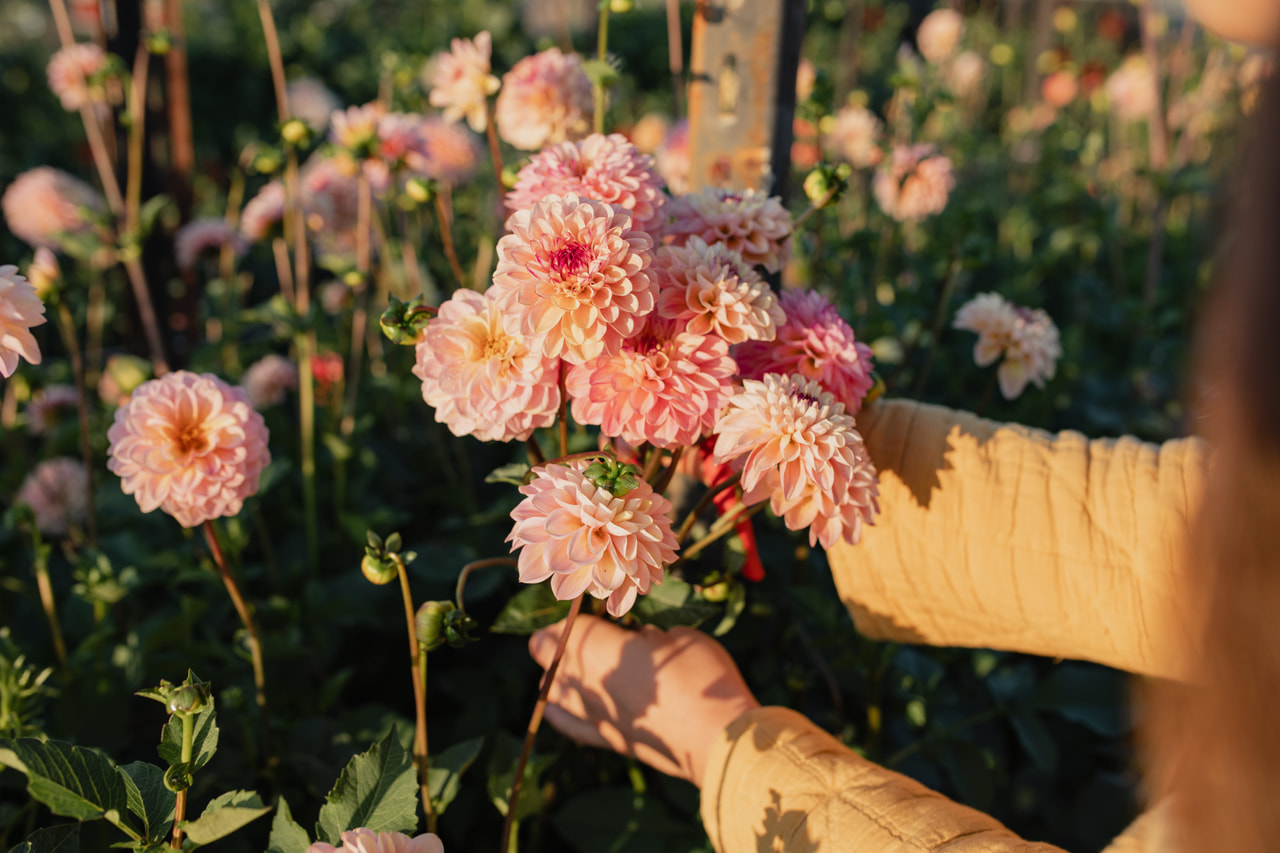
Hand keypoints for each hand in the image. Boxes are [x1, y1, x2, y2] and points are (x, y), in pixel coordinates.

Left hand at [529, 615, 759, 786]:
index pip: (564, 628)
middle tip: (582, 632)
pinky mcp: (608, 738)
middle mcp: (586, 680)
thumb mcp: (677, 638)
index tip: (591, 613)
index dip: (574, 617)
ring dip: (557, 673)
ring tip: (569, 662)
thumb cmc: (700, 675)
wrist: (714, 735)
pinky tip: (553, 707)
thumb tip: (639, 638)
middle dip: (558, 641)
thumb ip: (648, 637)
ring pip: (553, 690)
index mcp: (599, 647)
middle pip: (548, 656)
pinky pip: (569, 724)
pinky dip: (559, 711)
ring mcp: (594, 713)